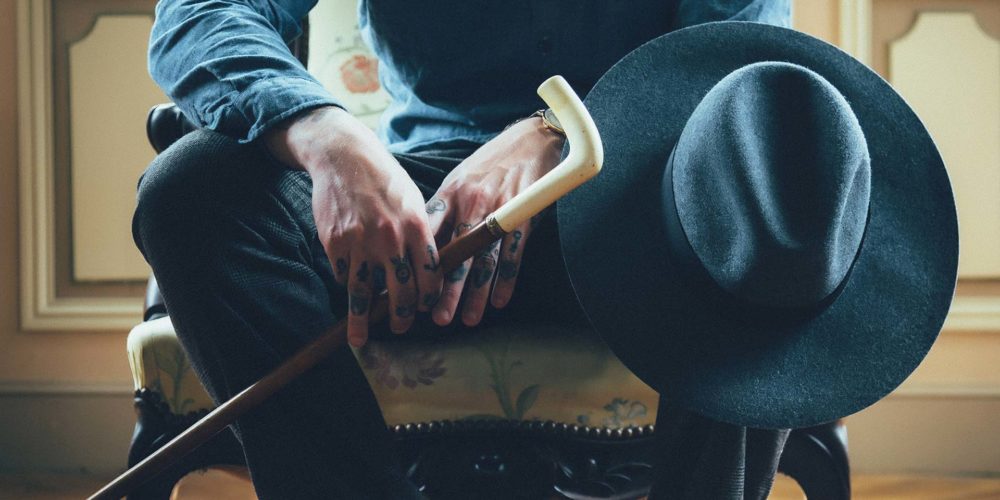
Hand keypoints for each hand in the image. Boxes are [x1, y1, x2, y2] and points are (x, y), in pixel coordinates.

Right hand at [264, 106, 442, 346]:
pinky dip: (347, 283)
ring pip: (364, 293)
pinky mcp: (335, 242)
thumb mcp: (414, 201)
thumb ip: (422, 235)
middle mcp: (390, 238)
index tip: (426, 309)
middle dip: (401, 316)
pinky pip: (343, 275)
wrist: (345, 158)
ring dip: (363, 319)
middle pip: (400, 291)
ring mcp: (360, 242)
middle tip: (400, 327)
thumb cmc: (385, 181)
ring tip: (361, 338)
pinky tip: (349, 288)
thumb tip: (431, 271)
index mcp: (416, 227)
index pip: (430, 276)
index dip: (429, 299)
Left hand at [426, 116, 564, 326]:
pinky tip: (498, 300)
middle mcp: (471, 205)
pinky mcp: (524, 218)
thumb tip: (423, 245)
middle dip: (446, 290)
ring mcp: (498, 213)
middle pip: (456, 255)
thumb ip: (442, 211)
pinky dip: (506, 279)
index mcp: (450, 195)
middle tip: (436, 318)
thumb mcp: (458, 179)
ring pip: (484, 261)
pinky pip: (513, 255)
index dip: (418, 264)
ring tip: (468, 319)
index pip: (428, 235)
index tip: (409, 290)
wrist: (530, 140)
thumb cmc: (489, 163)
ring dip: (476, 294)